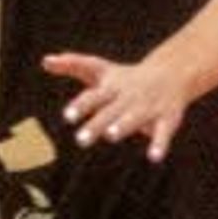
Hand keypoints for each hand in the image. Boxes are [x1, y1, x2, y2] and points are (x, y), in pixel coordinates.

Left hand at [45, 50, 199, 160]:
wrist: (171, 73)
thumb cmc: (126, 77)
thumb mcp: (100, 70)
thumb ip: (73, 65)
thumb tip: (45, 60)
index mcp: (112, 87)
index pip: (94, 96)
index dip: (81, 106)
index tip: (68, 117)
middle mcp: (129, 97)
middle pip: (111, 110)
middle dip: (97, 124)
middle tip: (81, 140)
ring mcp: (148, 107)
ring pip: (134, 118)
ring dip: (123, 126)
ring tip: (110, 135)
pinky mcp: (167, 118)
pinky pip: (163, 132)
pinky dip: (159, 144)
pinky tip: (154, 157)